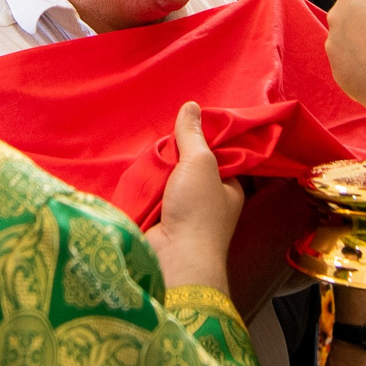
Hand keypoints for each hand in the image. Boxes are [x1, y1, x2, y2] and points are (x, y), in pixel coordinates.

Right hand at [147, 101, 240, 293]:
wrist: (174, 259)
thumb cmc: (197, 210)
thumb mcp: (200, 162)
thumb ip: (193, 134)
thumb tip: (191, 106)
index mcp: (229, 187)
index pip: (217, 156)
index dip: (201, 141)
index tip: (184, 128)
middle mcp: (209, 202)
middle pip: (188, 168)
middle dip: (173, 158)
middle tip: (161, 144)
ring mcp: (184, 215)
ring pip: (168, 183)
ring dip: (156, 174)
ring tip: (146, 158)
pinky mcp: (161, 224)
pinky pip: (152, 199)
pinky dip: (144, 190)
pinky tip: (135, 177)